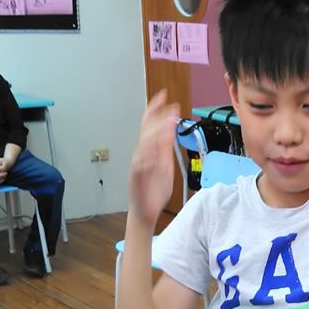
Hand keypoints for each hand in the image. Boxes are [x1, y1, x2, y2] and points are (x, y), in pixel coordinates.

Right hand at [128, 90, 179, 227]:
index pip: (150, 126)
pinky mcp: (136, 178)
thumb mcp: (166, 165)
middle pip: (146, 131)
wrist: (146, 213)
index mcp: (149, 152)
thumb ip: (167, 148)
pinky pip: (140, 165)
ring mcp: (137, 166)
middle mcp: (141, 155)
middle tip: (167, 106)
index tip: (163, 96)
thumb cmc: (154, 192)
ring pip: (144, 145)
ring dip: (154, 134)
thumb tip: (172, 130)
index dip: (156, 110)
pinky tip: (154, 151)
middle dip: (156, 118)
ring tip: (166, 125)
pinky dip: (147, 157)